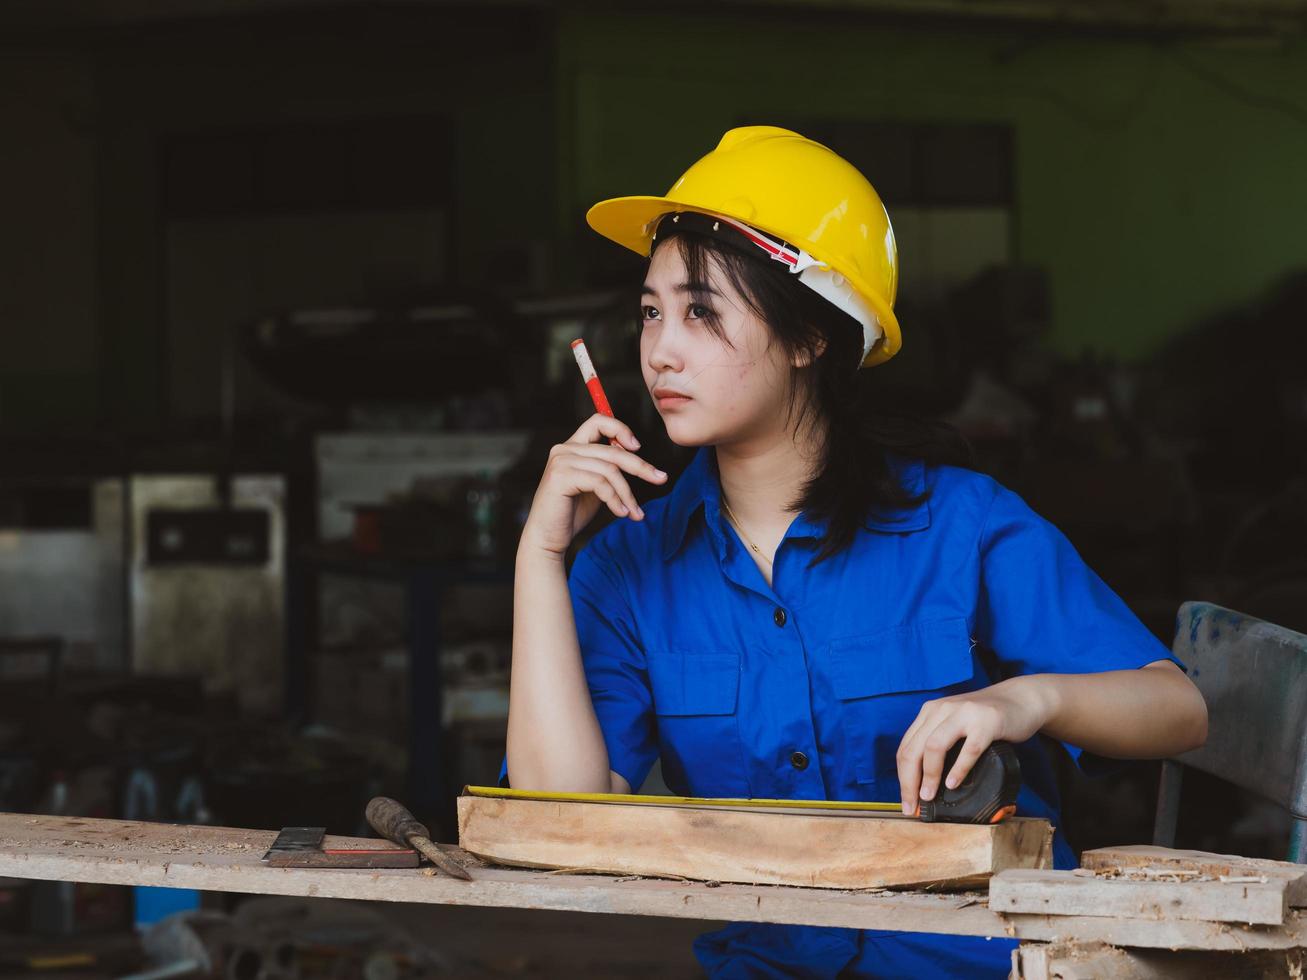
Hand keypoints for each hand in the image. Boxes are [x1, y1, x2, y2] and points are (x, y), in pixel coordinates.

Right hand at [517, 413, 667, 558]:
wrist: (547, 538)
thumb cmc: (572, 513)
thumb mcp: (596, 485)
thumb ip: (608, 467)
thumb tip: (633, 453)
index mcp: (572, 446)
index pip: (599, 421)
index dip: (621, 429)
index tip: (638, 447)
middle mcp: (564, 449)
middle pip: (613, 450)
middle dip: (640, 466)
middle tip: (661, 479)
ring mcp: (561, 461)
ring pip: (609, 470)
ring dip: (627, 493)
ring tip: (635, 512)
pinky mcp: (560, 477)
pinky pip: (599, 483)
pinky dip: (615, 499)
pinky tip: (621, 513)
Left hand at [895, 676, 1053, 815]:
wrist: (1021, 699)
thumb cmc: (986, 718)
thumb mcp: (955, 724)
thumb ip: (940, 742)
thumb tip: (924, 783)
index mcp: (930, 712)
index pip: (905, 747)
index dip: (902, 777)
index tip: (906, 799)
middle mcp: (942, 709)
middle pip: (914, 749)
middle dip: (909, 782)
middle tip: (912, 806)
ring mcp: (964, 714)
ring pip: (934, 747)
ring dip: (929, 776)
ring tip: (929, 796)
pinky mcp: (987, 722)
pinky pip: (969, 749)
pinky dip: (959, 769)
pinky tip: (953, 784)